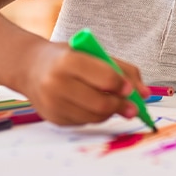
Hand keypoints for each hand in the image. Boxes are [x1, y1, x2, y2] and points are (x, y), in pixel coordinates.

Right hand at [20, 40, 149, 124]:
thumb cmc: (67, 57)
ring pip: (94, 116)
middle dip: (121, 106)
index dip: (122, 85)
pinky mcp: (53, 118)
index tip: (131, 89)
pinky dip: (94, 116)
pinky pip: (84, 122)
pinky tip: (91, 104)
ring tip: (113, 103)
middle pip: (100, 103)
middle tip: (133, 108)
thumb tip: (145, 94)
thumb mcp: (93, 53)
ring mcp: (52, 103)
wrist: (30, 67)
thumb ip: (122, 69)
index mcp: (68, 61)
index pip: (104, 77)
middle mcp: (56, 83)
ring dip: (110, 112)